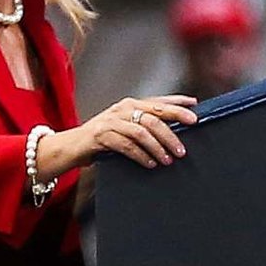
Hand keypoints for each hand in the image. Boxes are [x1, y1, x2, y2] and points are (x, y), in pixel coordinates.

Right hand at [36, 95, 197, 178]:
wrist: (70, 146)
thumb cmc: (102, 139)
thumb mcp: (125, 129)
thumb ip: (144, 127)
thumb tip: (173, 133)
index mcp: (130, 104)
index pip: (158, 101)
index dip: (177, 102)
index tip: (195, 107)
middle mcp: (122, 109)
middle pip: (153, 114)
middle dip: (173, 126)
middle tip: (187, 141)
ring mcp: (110, 121)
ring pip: (141, 130)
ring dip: (159, 145)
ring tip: (170, 158)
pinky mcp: (100, 136)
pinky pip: (126, 145)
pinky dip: (141, 155)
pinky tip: (151, 164)